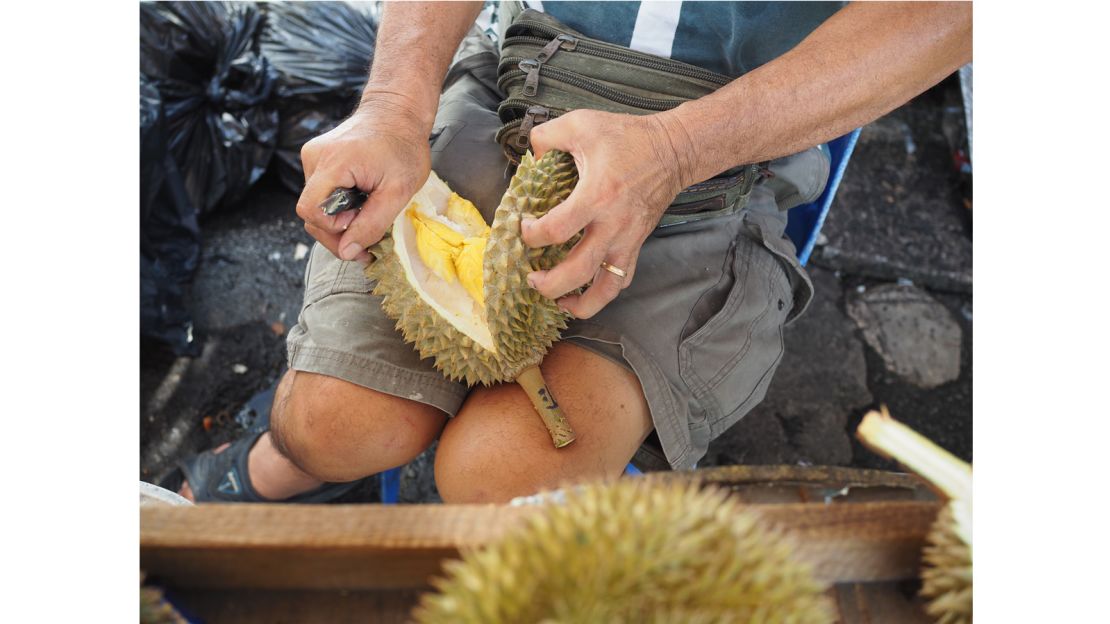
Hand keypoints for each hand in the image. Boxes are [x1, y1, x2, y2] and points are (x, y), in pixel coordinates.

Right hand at [296, 96, 430, 262]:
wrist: (397, 112)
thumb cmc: (404, 147)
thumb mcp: (399, 191)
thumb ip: (372, 223)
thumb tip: (347, 252)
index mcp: (333, 162)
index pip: (312, 212)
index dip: (335, 228)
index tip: (362, 223)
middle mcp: (314, 157)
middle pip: (310, 213)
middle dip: (337, 232)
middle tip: (367, 236)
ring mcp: (312, 156)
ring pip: (316, 206)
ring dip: (339, 219)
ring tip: (366, 212)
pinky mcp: (316, 159)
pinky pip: (320, 193)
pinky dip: (337, 205)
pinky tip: (359, 201)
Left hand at [524, 110, 686, 317]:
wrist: (672, 150)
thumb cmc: (626, 137)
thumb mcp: (581, 123)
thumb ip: (546, 136)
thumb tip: (528, 156)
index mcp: (597, 195)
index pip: (556, 230)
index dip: (532, 234)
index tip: (524, 226)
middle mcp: (612, 224)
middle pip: (578, 271)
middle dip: (549, 282)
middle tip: (531, 277)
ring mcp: (627, 240)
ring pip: (604, 288)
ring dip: (578, 303)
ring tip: (555, 300)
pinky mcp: (636, 246)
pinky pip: (621, 282)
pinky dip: (601, 296)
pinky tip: (581, 296)